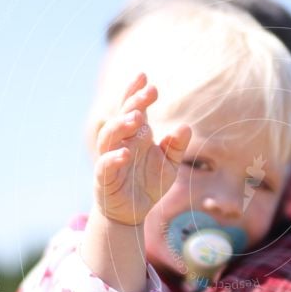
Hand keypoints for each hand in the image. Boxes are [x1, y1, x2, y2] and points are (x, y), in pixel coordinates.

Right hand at [93, 72, 191, 225]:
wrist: (133, 213)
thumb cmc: (149, 184)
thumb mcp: (169, 165)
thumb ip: (176, 147)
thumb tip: (186, 127)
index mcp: (136, 135)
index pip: (134, 108)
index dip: (136, 92)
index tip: (146, 78)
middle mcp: (121, 142)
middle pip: (122, 117)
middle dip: (134, 103)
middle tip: (147, 95)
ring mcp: (110, 159)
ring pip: (109, 137)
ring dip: (121, 125)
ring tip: (138, 117)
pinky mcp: (104, 178)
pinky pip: (104, 165)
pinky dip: (113, 158)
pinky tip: (126, 153)